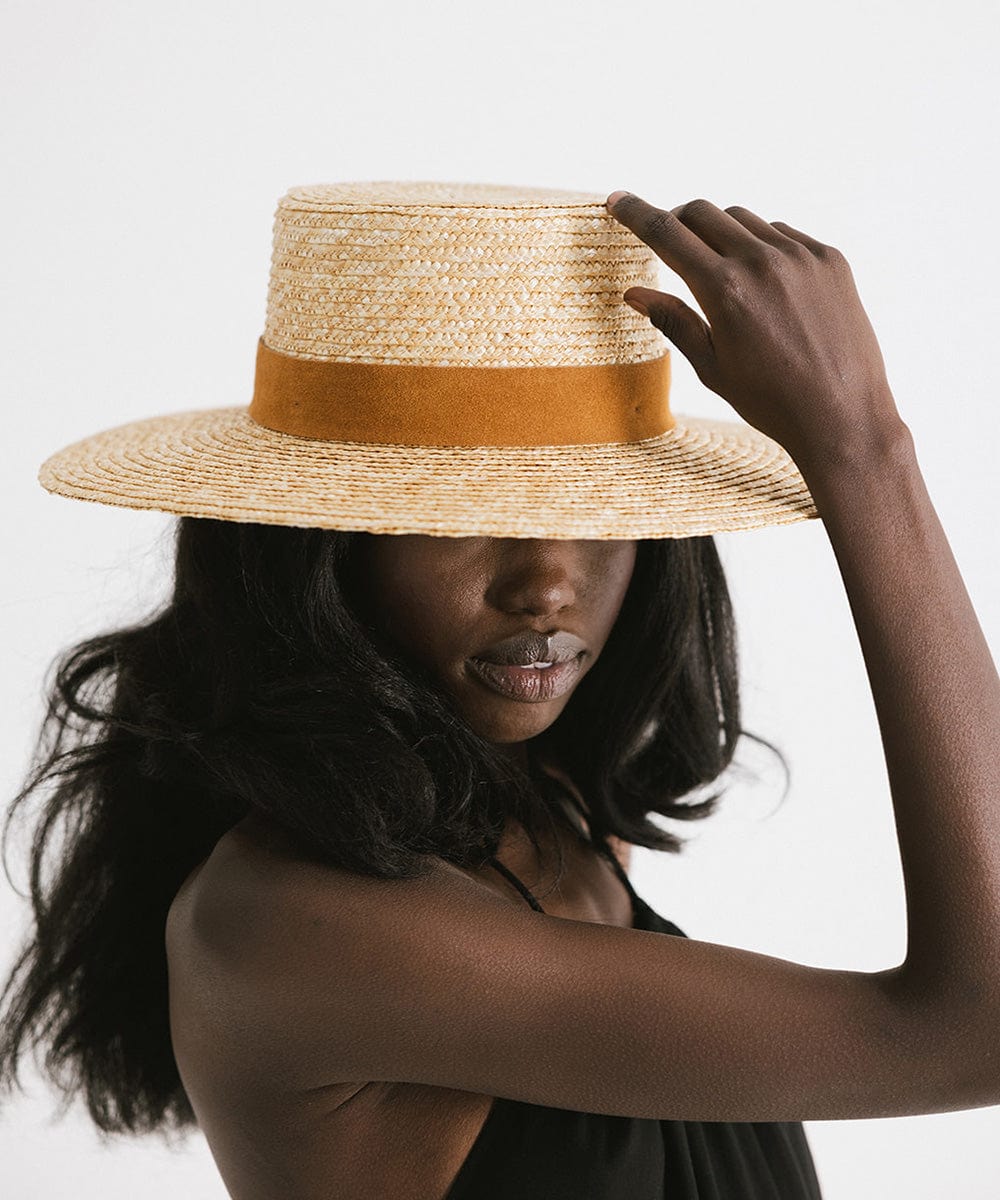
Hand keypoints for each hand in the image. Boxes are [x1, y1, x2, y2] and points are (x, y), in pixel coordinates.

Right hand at [605, 192, 905, 472]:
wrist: (842, 415)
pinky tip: (763, 282)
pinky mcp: (830, 259)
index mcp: (724, 290)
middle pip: (703, 212)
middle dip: (677, 220)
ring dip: (721, 234)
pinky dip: (761, 246)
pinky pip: (783, 234)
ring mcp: (801, 255)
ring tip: (721, 272)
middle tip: (669, 240)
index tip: (617, 200)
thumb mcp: (711, 367)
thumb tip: (634, 293)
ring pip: (744, 220)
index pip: (667, 234)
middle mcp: (762, 262)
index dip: (636, 213)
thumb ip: (673, 321)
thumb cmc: (771, 401)